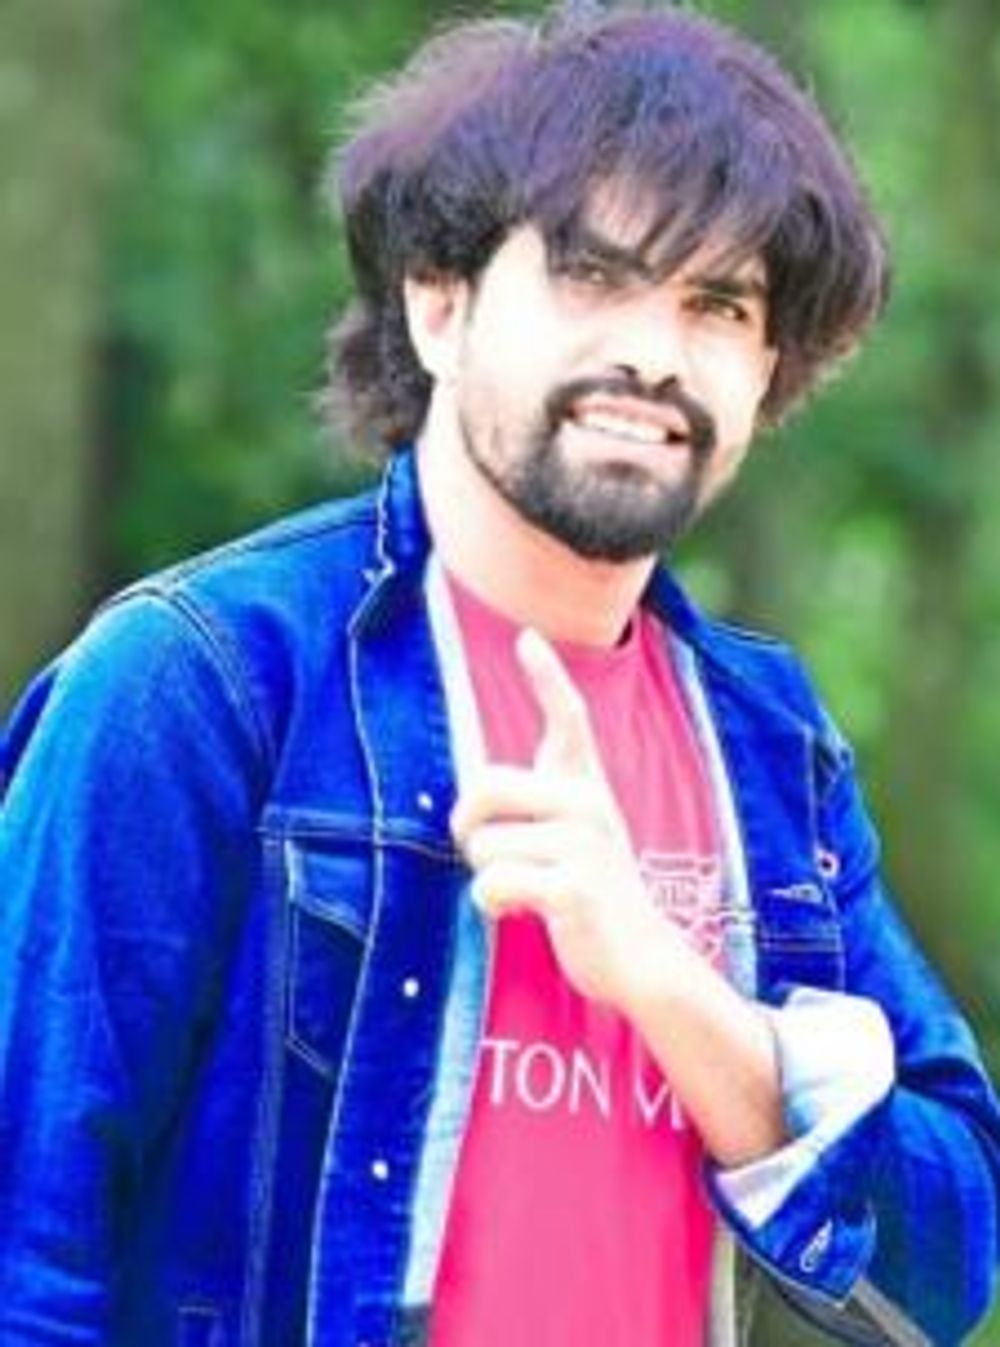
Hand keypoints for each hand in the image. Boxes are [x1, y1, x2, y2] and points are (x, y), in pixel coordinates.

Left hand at [451, 627, 673, 1010]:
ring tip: (525, 890)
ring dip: (487, 877)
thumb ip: (531, 808)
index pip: (568, 719)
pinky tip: (520, 912)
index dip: (548, 677)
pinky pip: (492, 884)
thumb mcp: (570, 837)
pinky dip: (492, 905)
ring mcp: (583, 844)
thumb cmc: (590, 891)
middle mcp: (587, 804)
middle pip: (482, 788)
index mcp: (585, 787)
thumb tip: (470, 796)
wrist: (638, 956)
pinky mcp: (572, 887)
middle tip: (492, 854)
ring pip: (481, 848)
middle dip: (467, 828)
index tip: (528, 639)